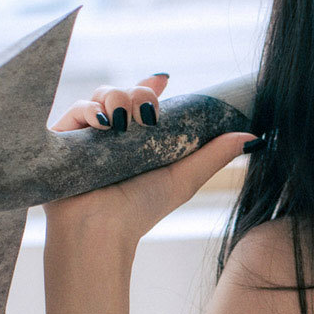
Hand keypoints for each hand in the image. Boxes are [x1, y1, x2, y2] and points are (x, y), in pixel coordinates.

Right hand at [44, 73, 257, 246]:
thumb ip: (214, 155)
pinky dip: (89, 110)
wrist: (100, 233)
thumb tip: (253, 136)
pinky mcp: (60, 140)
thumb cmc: (139, 211)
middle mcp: (110, 135)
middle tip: (149, 111)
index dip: (151, 86)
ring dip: (115, 97)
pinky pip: (73, 110)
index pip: (143, 101)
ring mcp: (85, 136)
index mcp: (136, 140)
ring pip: (98, 96)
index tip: (165, 80)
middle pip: (123, 93)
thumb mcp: (184, 179)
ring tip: (125, 118)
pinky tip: (104, 123)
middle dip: (137, 92)